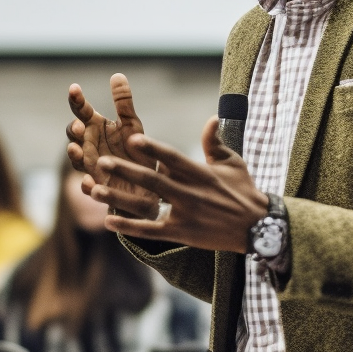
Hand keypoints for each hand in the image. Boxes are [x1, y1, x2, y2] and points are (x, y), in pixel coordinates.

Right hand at [66, 74, 160, 219]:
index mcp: (96, 128)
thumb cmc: (134, 150)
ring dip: (74, 155)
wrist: (144, 184)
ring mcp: (91, 167)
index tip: (75, 88)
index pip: (82, 111)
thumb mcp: (132, 125)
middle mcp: (89, 146)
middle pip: (73, 135)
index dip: (77, 100)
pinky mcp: (99, 189)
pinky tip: (89, 182)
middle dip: (74, 131)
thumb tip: (117, 74)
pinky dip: (87, 186)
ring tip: (76, 149)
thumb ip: (124, 103)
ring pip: (76, 160)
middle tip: (80, 126)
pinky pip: (89, 189)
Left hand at [92, 117, 268, 252]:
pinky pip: (152, 231)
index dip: (152, 149)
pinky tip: (109, 222)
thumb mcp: (233, 162)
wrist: (257, 227)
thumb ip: (215, 142)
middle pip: (153, 180)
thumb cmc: (244, 190)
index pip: (172, 158)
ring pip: (147, 205)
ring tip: (95, 190)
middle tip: (101, 162)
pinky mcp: (183, 233)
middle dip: (126, 170)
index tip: (132, 139)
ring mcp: (186, 215)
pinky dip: (130, 228)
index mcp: (201, 173)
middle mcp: (191, 193)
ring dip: (119, 198)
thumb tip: (211, 118)